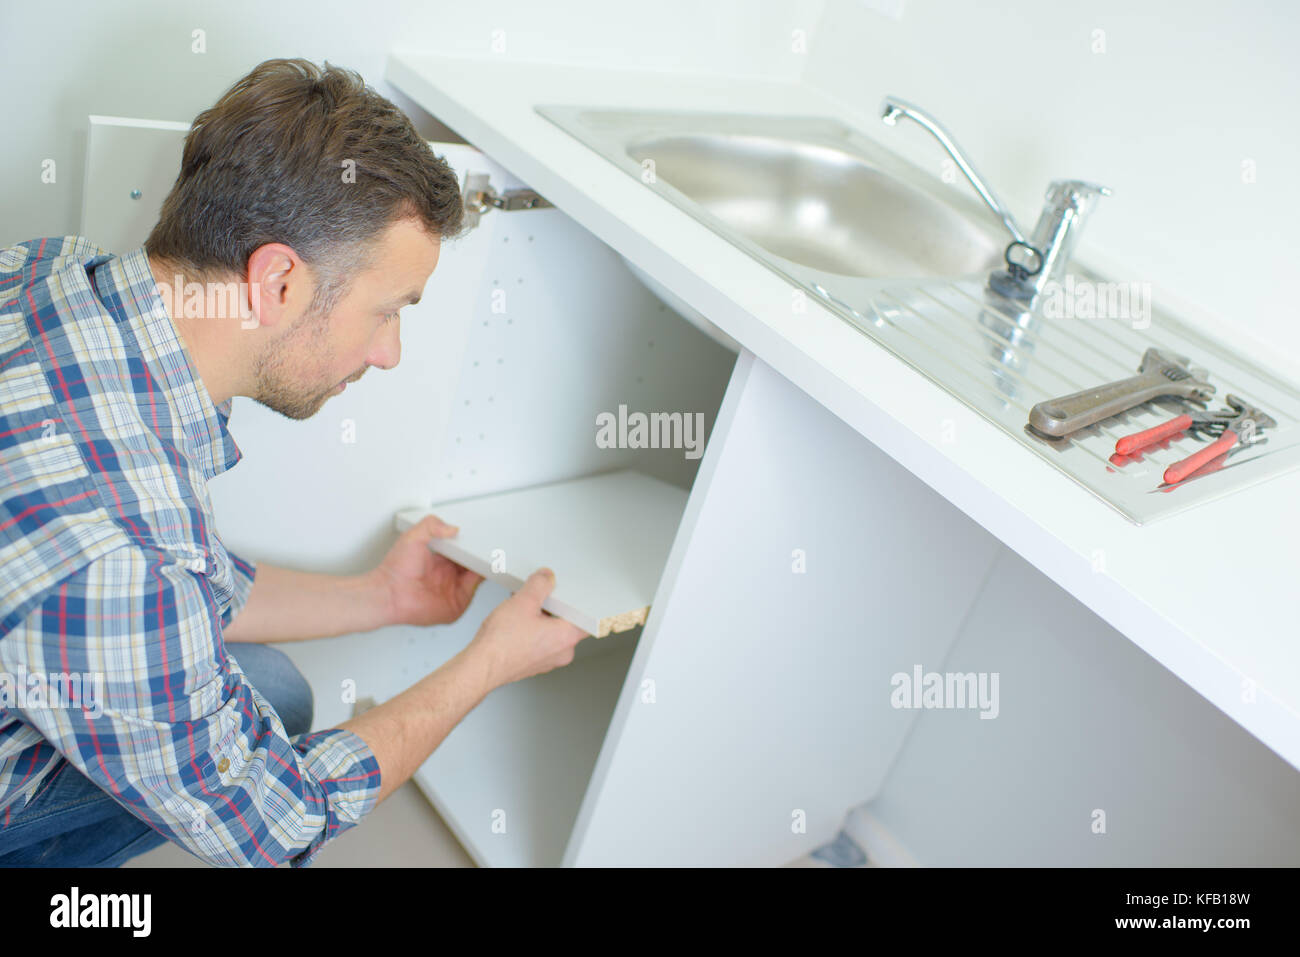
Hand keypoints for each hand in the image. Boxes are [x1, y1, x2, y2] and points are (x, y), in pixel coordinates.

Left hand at [370, 515, 483, 626]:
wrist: (389, 593)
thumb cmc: (395, 570)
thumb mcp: (413, 537)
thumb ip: (431, 525)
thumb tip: (452, 528)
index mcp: (439, 562)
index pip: (462, 553)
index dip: (470, 546)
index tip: (479, 537)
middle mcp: (447, 578)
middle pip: (472, 565)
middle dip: (480, 555)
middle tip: (488, 544)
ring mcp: (452, 592)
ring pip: (476, 577)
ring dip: (483, 566)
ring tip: (489, 553)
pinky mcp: (456, 606)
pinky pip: (473, 592)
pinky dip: (480, 581)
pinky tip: (483, 569)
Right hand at [466, 568, 588, 689]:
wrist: (481, 666)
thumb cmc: (502, 643)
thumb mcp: (523, 601)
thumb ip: (540, 585)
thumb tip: (546, 577)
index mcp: (567, 638)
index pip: (587, 618)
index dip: (579, 603)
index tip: (570, 595)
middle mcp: (562, 653)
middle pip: (567, 623)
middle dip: (553, 608)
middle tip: (539, 598)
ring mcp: (548, 661)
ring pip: (551, 633)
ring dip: (540, 619)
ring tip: (522, 609)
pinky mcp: (533, 664)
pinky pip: (539, 643)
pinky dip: (531, 632)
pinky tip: (515, 623)